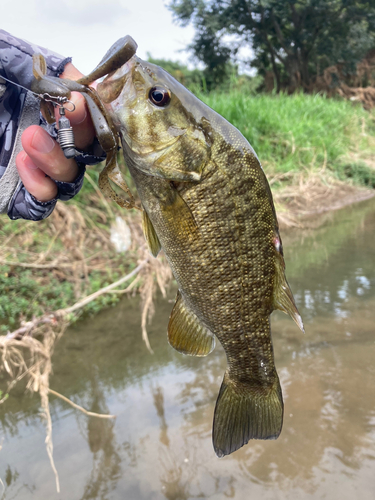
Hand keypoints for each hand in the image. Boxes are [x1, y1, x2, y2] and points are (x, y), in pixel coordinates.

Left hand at [15, 63, 95, 201]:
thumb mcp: (8, 62)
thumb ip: (46, 71)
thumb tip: (82, 84)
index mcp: (54, 109)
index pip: (91, 118)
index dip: (92, 115)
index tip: (77, 102)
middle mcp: (52, 139)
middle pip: (85, 153)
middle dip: (73, 139)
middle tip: (42, 126)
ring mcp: (35, 167)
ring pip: (68, 180)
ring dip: (56, 164)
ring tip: (28, 144)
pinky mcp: (15, 191)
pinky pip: (41, 203)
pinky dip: (40, 191)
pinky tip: (22, 169)